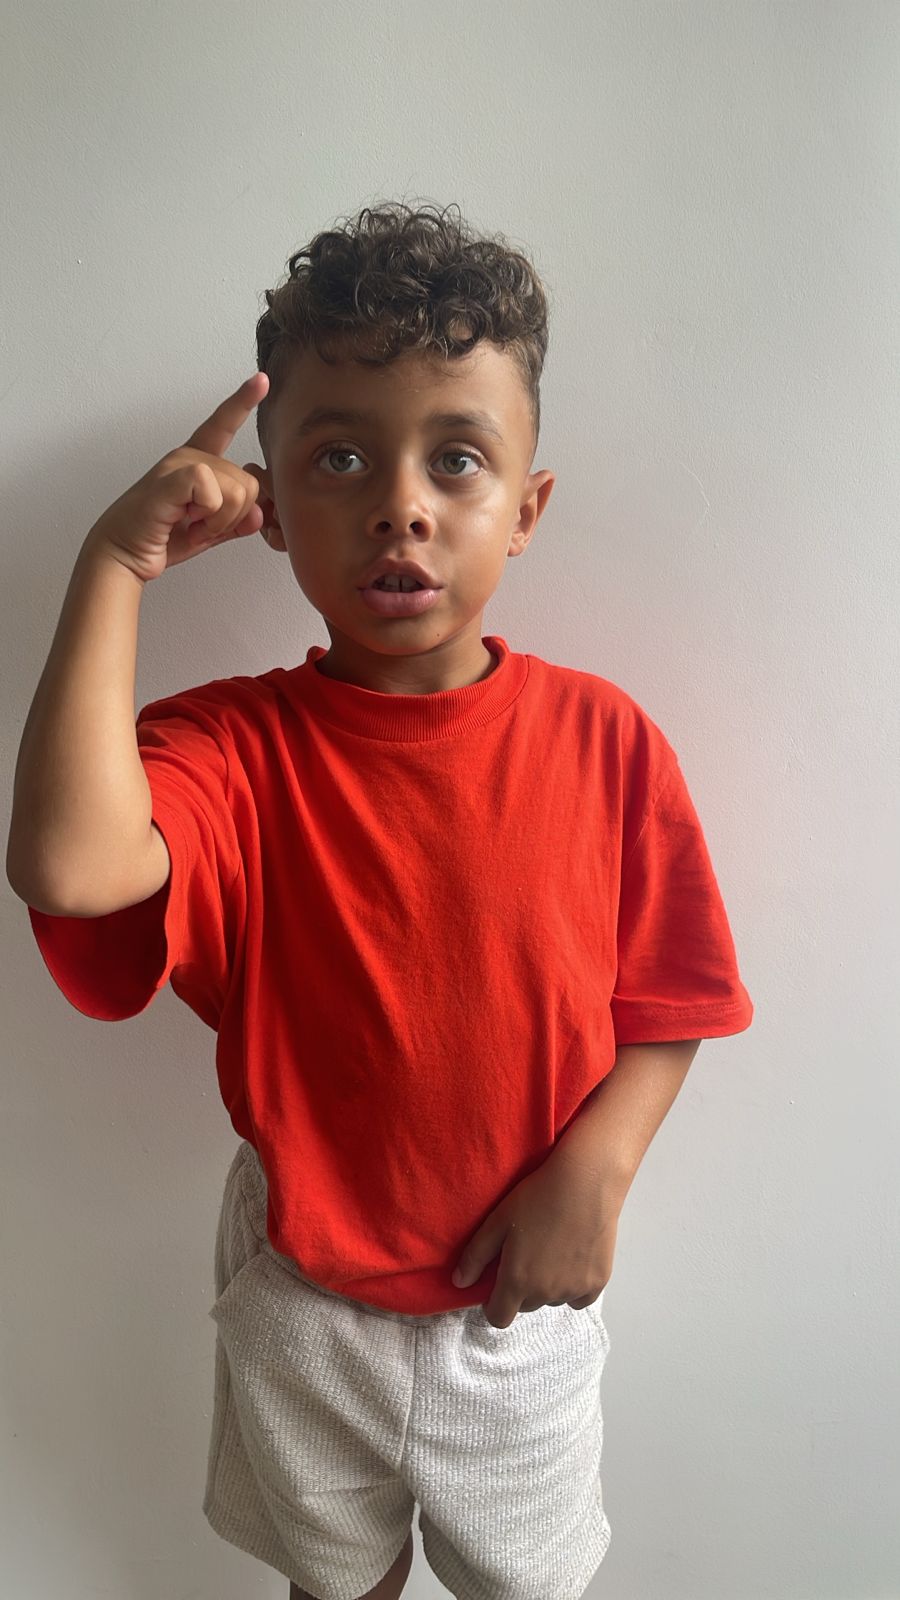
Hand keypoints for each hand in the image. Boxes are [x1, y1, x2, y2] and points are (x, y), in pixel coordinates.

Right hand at [87, 373, 269, 582]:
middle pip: (248, 483)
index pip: (223, 426)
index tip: (261, 379)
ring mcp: (178, 464)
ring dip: (219, 521)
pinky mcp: (171, 478)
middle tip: (198, 526)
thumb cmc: (160, 539)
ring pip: (237, 491)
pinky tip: (186, 522)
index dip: (243, 402)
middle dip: (232, 517)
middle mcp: (189, 456)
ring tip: (190, 526)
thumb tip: (259, 514)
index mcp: (197, 463)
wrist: (123, 555)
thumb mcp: (209, 532)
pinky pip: (213, 490)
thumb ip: (236, 522)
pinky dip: (209, 517)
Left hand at [450, 1144, 620, 1329]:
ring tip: (551, 1250)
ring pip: (553, 1300)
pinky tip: (572, 1258)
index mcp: (518, 1281)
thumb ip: (475, 1256)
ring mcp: (574, 1289)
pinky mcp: (598, 1282)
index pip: (499, 1318)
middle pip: (526, 1306)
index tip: (496, 1284)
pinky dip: (573, 1286)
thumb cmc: (538, 1197)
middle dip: (521, 1289)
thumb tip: (459, 1283)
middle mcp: (546, 1293)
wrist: (585, 1183)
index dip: (493, 1304)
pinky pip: (580, 1298)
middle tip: (525, 1256)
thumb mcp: (497, 1221)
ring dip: (547, 1286)